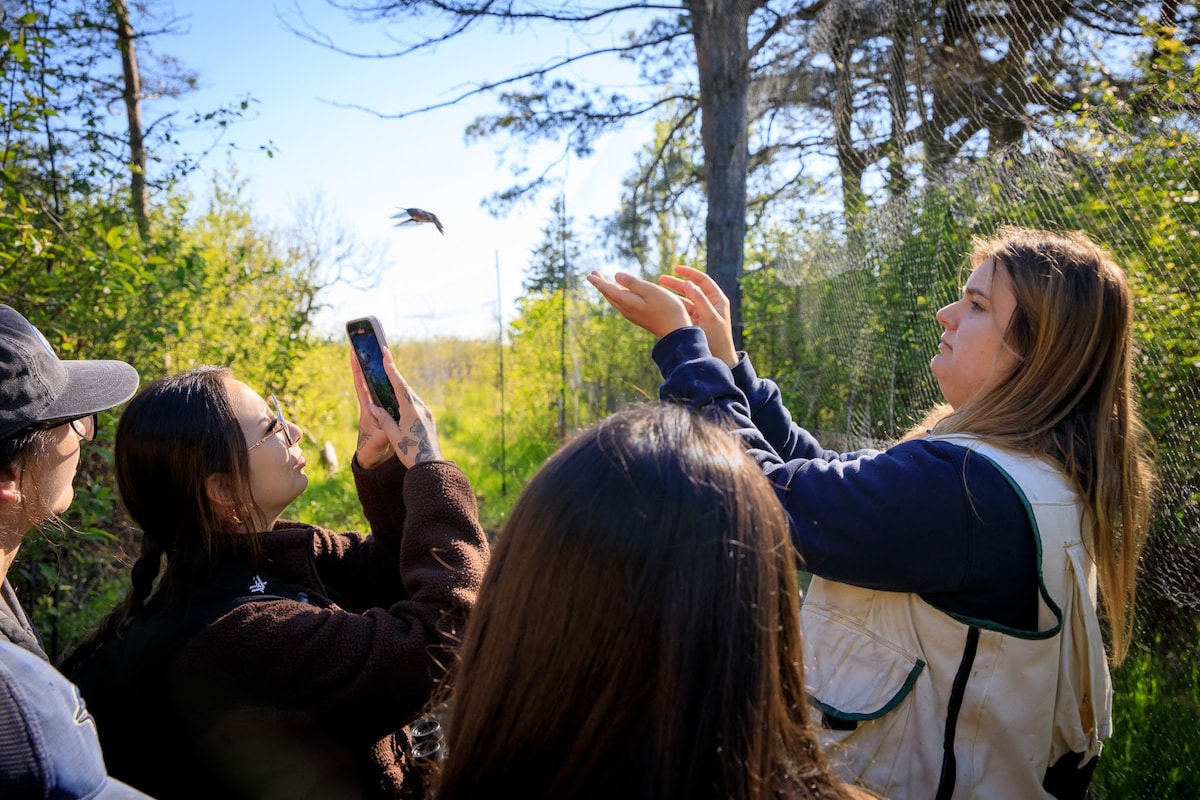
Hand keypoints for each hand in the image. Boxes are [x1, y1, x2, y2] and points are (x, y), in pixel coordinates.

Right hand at [351, 348, 441, 468]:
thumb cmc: (410, 452)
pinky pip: (416, 404)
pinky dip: (407, 399)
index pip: (400, 385)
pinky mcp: (429, 418)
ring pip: (411, 396)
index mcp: (411, 411)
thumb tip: (372, 406)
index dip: (392, 369)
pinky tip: (401, 401)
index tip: (386, 355)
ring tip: (390, 380)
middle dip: (395, 376)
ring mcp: (427, 413)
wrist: (430, 465)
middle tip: (386, 361)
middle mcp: (421, 408)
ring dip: (401, 389)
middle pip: (406, 388)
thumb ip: (384, 419)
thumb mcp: (393, 435)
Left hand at [586, 270, 691, 338]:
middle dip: (602, 284)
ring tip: (605, 281)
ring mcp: (632, 315)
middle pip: (610, 295)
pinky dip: (618, 295)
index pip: (608, 289)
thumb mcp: (650, 291)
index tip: (589, 274)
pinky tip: (622, 292)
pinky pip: (623, 304)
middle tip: (594, 273)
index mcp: (627, 302)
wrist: (676, 333)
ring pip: (615, 300)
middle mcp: (626, 310)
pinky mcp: (639, 317)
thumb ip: (633, 283)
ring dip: (609, 290)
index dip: (598, 281)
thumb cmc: (667, 309)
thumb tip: (615, 276)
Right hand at [658, 265, 736, 366]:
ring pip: (684, 299)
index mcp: (717, 300)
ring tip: (658, 288)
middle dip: (676, 282)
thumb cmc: (718, 339)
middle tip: (661, 279)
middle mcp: (709, 304)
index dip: (689, 273)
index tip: (676, 268)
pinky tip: (662, 303)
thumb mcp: (710, 318)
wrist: (720, 359)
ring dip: (672, 293)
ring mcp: (700, 313)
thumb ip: (700, 299)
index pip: (702, 280)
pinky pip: (682, 310)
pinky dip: (673, 305)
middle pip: (691, 288)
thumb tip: (688, 284)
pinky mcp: (693, 322)